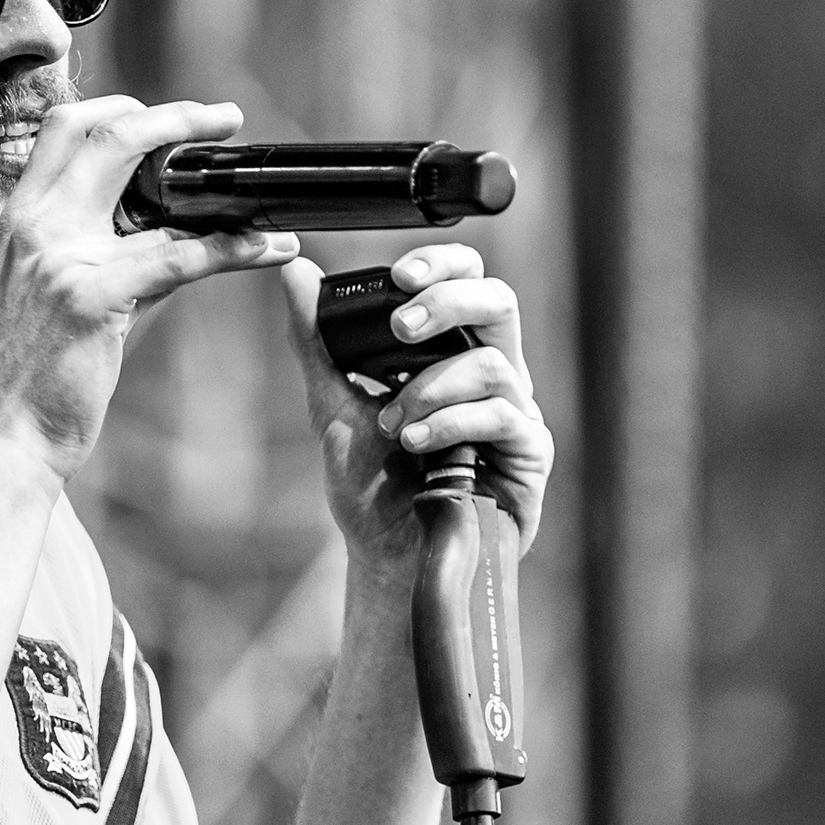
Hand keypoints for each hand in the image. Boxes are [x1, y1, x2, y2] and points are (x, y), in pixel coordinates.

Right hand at [0, 97, 297, 480]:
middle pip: (106, 132)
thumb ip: (110, 245)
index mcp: (22, 215)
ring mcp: (60, 257)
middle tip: (225, 119)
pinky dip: (233, 248)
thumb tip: (182, 222)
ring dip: (217, 187)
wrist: (7, 433)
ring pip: (149, 187)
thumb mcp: (60, 287)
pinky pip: (179, 257)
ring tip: (261, 198)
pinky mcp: (93, 298)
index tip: (174, 116)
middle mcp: (35, 224)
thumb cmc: (36, 368)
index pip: (67, 126)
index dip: (124, 107)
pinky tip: (268, 249)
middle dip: (175, 116)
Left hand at [281, 246, 553, 576]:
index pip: (468, 281)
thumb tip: (295, 271)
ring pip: (491, 363)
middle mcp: (492, 375)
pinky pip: (501, 416)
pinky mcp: (529, 455)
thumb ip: (317, 341)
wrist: (385, 560)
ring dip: (431, 387)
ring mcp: (515, 413)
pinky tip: (417, 444)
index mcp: (453, 352)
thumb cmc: (369, 485)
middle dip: (447, 302)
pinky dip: (451, 423)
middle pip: (498, 302)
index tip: (400, 276)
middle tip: (398, 327)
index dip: (443, 265)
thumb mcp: (332, 403)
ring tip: (393, 425)